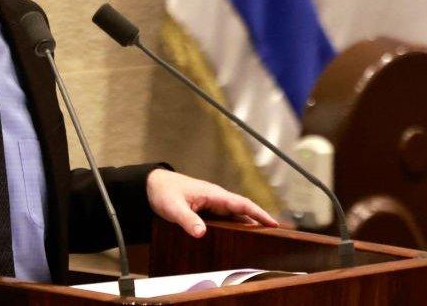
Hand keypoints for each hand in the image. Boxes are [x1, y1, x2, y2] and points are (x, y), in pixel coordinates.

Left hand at [145, 168, 278, 237]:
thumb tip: (202, 233)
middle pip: (242, 211)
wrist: (152, 186)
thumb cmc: (163, 192)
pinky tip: (238, 238)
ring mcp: (212, 204)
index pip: (241, 203)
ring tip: (261, 240)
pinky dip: (234, 226)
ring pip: (234, 216)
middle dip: (259, 221)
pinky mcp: (206, 210)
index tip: (273, 223)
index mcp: (213, 194)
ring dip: (247, 225)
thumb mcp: (174, 207)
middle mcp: (216, 198)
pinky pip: (225, 219)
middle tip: (275, 236)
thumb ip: (187, 219)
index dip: (258, 213)